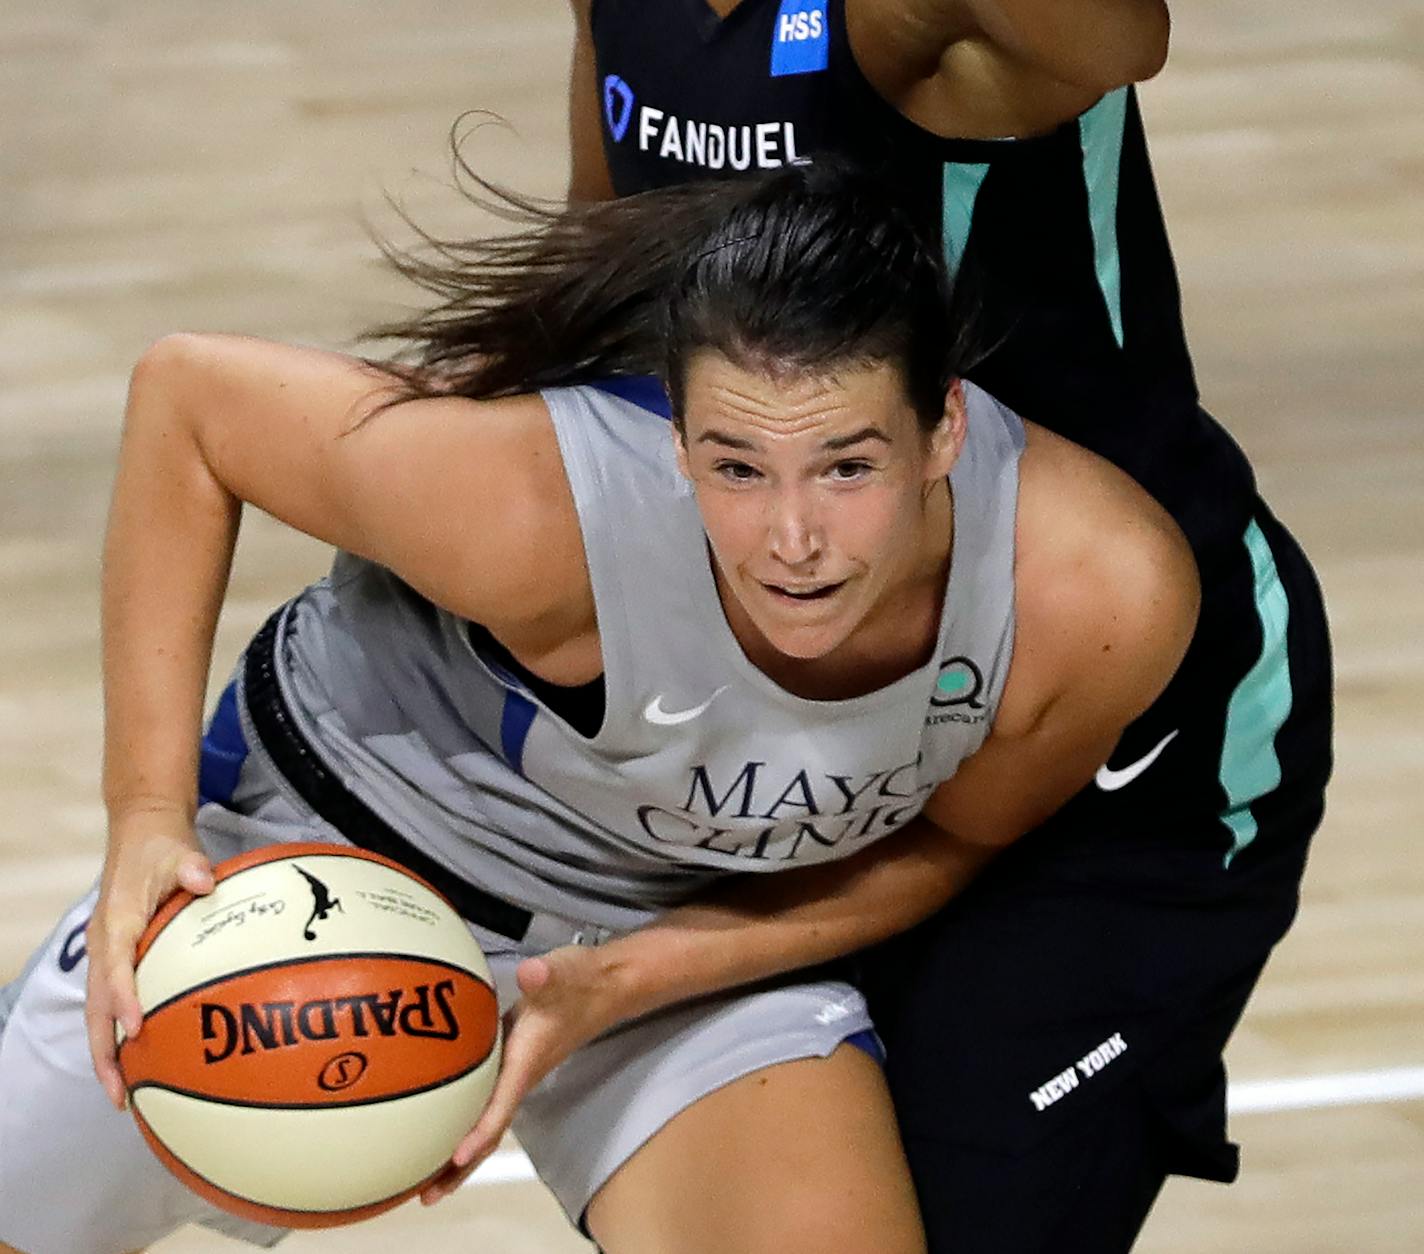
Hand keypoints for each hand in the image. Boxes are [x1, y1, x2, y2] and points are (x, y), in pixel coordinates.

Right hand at [85, 808, 213, 1108]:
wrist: (140, 833)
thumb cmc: (160, 846)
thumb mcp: (178, 850)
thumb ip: (191, 866)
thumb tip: (205, 880)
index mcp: (116, 923)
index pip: (115, 968)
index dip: (123, 998)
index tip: (136, 1028)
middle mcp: (104, 945)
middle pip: (96, 1009)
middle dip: (105, 1052)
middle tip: (121, 1094)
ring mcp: (108, 955)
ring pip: (99, 1014)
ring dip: (108, 1053)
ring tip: (125, 1095)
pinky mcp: (118, 959)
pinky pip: (113, 1003)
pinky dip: (120, 1033)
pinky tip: (143, 1059)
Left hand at [420, 943, 624, 1203]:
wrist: (605, 985)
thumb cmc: (582, 981)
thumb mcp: (564, 972)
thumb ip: (547, 974)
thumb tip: (532, 971)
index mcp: (527, 1061)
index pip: (502, 1106)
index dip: (479, 1134)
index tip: (454, 1157)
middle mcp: (520, 1076)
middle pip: (489, 1133)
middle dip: (459, 1167)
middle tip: (427, 1196)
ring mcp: (515, 1073)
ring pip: (485, 1123)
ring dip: (457, 1153)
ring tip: (423, 1178)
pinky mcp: (510, 1063)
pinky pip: (482, 1103)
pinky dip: (461, 1121)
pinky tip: (435, 1122)